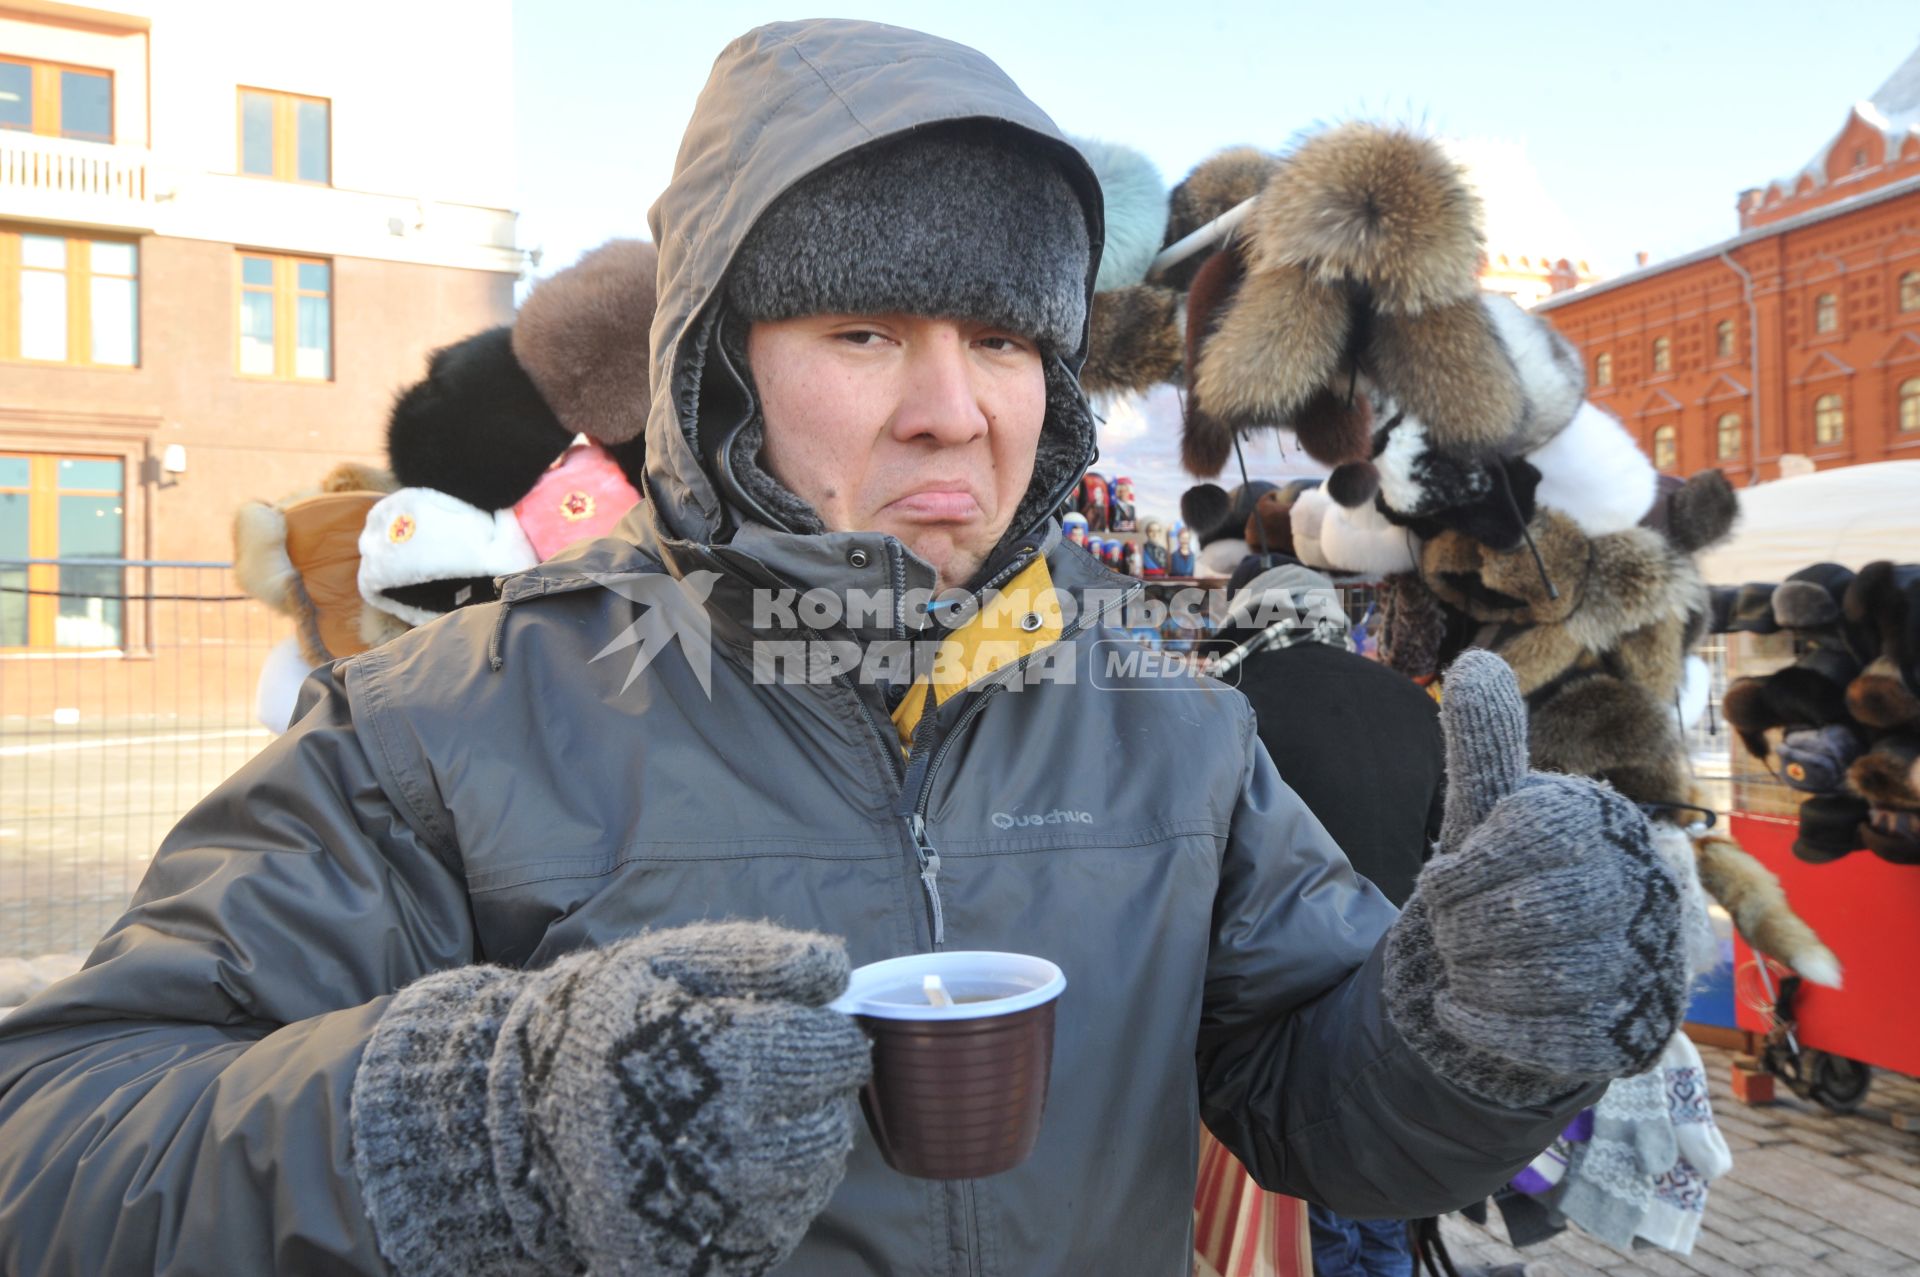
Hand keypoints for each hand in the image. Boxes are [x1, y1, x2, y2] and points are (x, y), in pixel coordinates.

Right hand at [489, 922, 871, 1276]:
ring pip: (811, 1177)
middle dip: (813, 1090)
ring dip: (796, 1143)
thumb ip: (756, 957)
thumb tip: (834, 968)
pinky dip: (769, 1194)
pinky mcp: (703, 1262)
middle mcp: (728, 1152)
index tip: (795, 1023)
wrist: (512, 1122)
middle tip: (770, 1072)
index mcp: (722, 1065)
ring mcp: (715, 1219)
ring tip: (742, 1116)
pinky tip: (728, 1163)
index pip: (833, 1050)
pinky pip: (777, 1227)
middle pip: (829, 1119)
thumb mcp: (664, 964)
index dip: (821, 1030)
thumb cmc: (597, 1027)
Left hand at [1384, 649, 1686, 1106]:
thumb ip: (1486, 745)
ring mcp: (1647, 969)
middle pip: (1546, 909)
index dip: (1471, 865)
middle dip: (1469, 924)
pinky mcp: (1631, 1035)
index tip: (1437, 880)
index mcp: (1607, 828)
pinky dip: (1489, 1026)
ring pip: (1553, 976)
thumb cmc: (1504, 883)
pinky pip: (1557, 1039)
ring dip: (1477, 975)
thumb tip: (1478, 662)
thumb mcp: (1488, 814)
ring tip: (1455, 966)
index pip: (1542, 834)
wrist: (1517, 979)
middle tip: (1443, 930)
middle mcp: (1644, 893)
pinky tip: (1458, 1011)